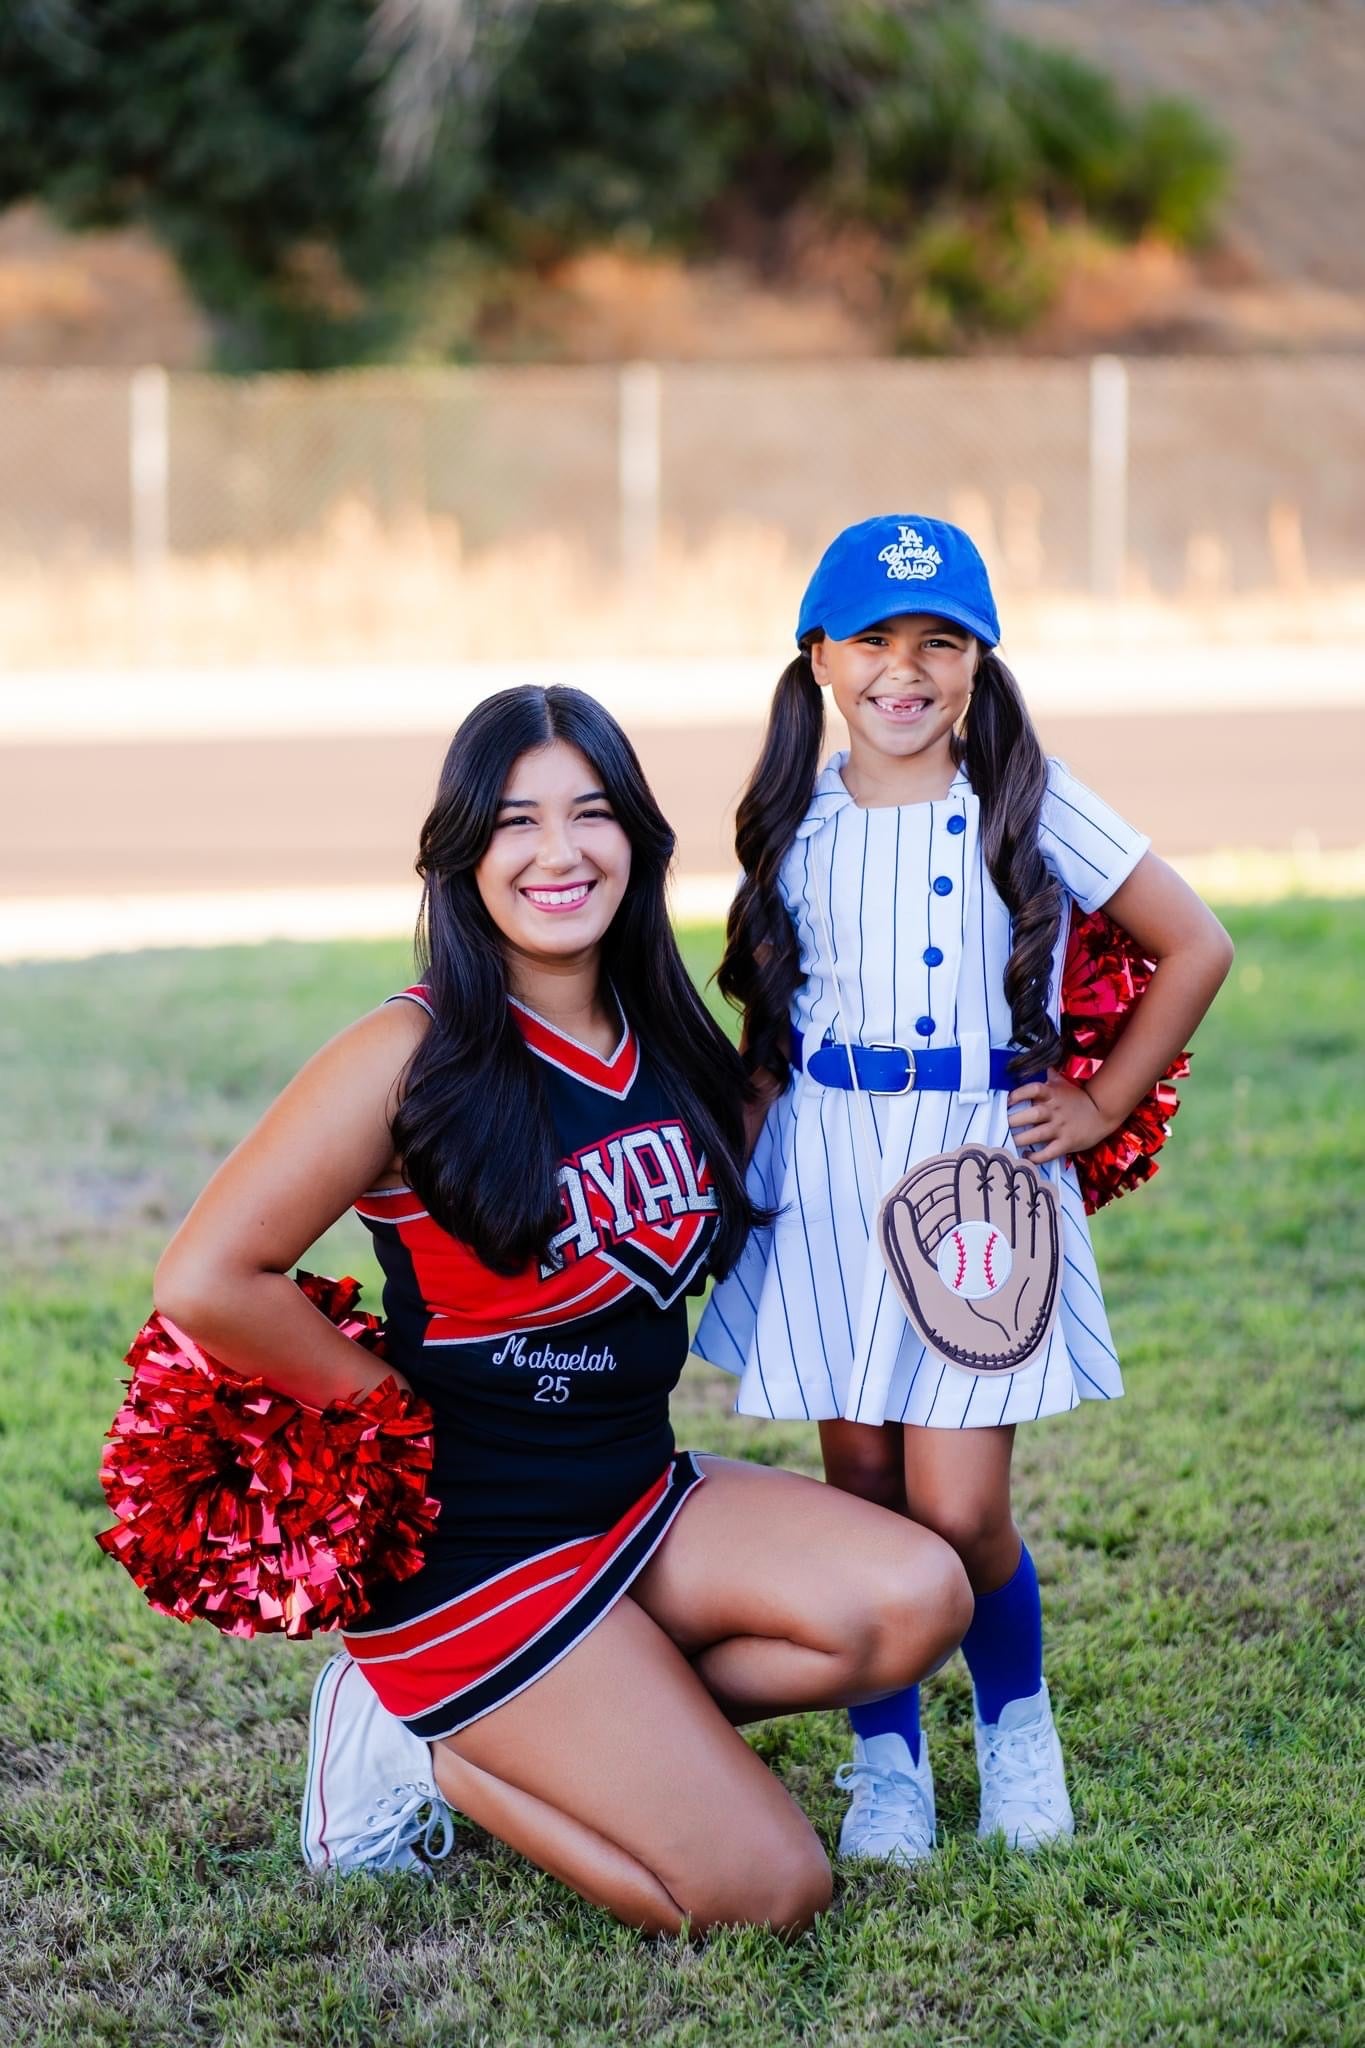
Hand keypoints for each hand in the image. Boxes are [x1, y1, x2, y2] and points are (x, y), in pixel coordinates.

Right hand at [878, 1146, 1060, 1374]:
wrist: (992, 1356)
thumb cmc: (950, 1320)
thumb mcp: (918, 1284)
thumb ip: (904, 1242)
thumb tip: (896, 1205)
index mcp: (967, 1245)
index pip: (969, 1196)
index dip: (970, 1171)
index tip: (969, 1156)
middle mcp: (999, 1246)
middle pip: (1000, 1195)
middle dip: (996, 1171)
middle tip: (994, 1154)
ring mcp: (1027, 1256)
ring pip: (1026, 1208)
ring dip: (1022, 1182)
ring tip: (1016, 1166)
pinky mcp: (1046, 1270)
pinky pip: (1048, 1230)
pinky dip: (1044, 1207)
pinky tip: (1042, 1192)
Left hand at [1007, 1073, 1113, 1165]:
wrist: (1103, 1113)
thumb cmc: (1078, 1099)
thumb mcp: (1064, 1084)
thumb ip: (1051, 1076)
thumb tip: (1043, 1064)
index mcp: (1052, 1094)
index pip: (1033, 1090)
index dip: (1018, 1094)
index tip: (1006, 1100)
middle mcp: (1054, 1110)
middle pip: (1032, 1114)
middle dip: (1014, 1121)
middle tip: (1000, 1125)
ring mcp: (1060, 1128)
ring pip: (1037, 1135)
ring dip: (1020, 1140)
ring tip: (1008, 1141)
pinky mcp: (1066, 1143)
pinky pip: (1048, 1152)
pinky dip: (1036, 1157)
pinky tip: (1026, 1156)